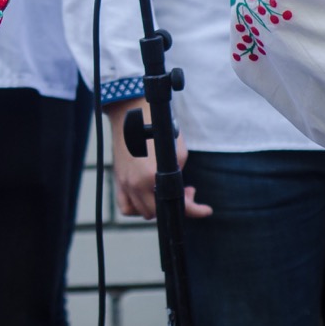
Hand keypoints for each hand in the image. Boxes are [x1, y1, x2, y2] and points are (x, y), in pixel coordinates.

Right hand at [103, 97, 208, 220]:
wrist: (132, 113)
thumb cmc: (157, 128)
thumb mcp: (178, 153)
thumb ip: (178, 177)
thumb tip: (180, 192)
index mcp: (152, 178)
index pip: (177, 205)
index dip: (195, 210)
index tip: (206, 210)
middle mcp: (136, 184)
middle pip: (158, 212)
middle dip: (175, 205)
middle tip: (186, 191)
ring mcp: (124, 183)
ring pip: (142, 212)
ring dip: (156, 207)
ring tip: (165, 192)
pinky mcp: (118, 179)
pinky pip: (125, 206)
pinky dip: (136, 207)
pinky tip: (146, 196)